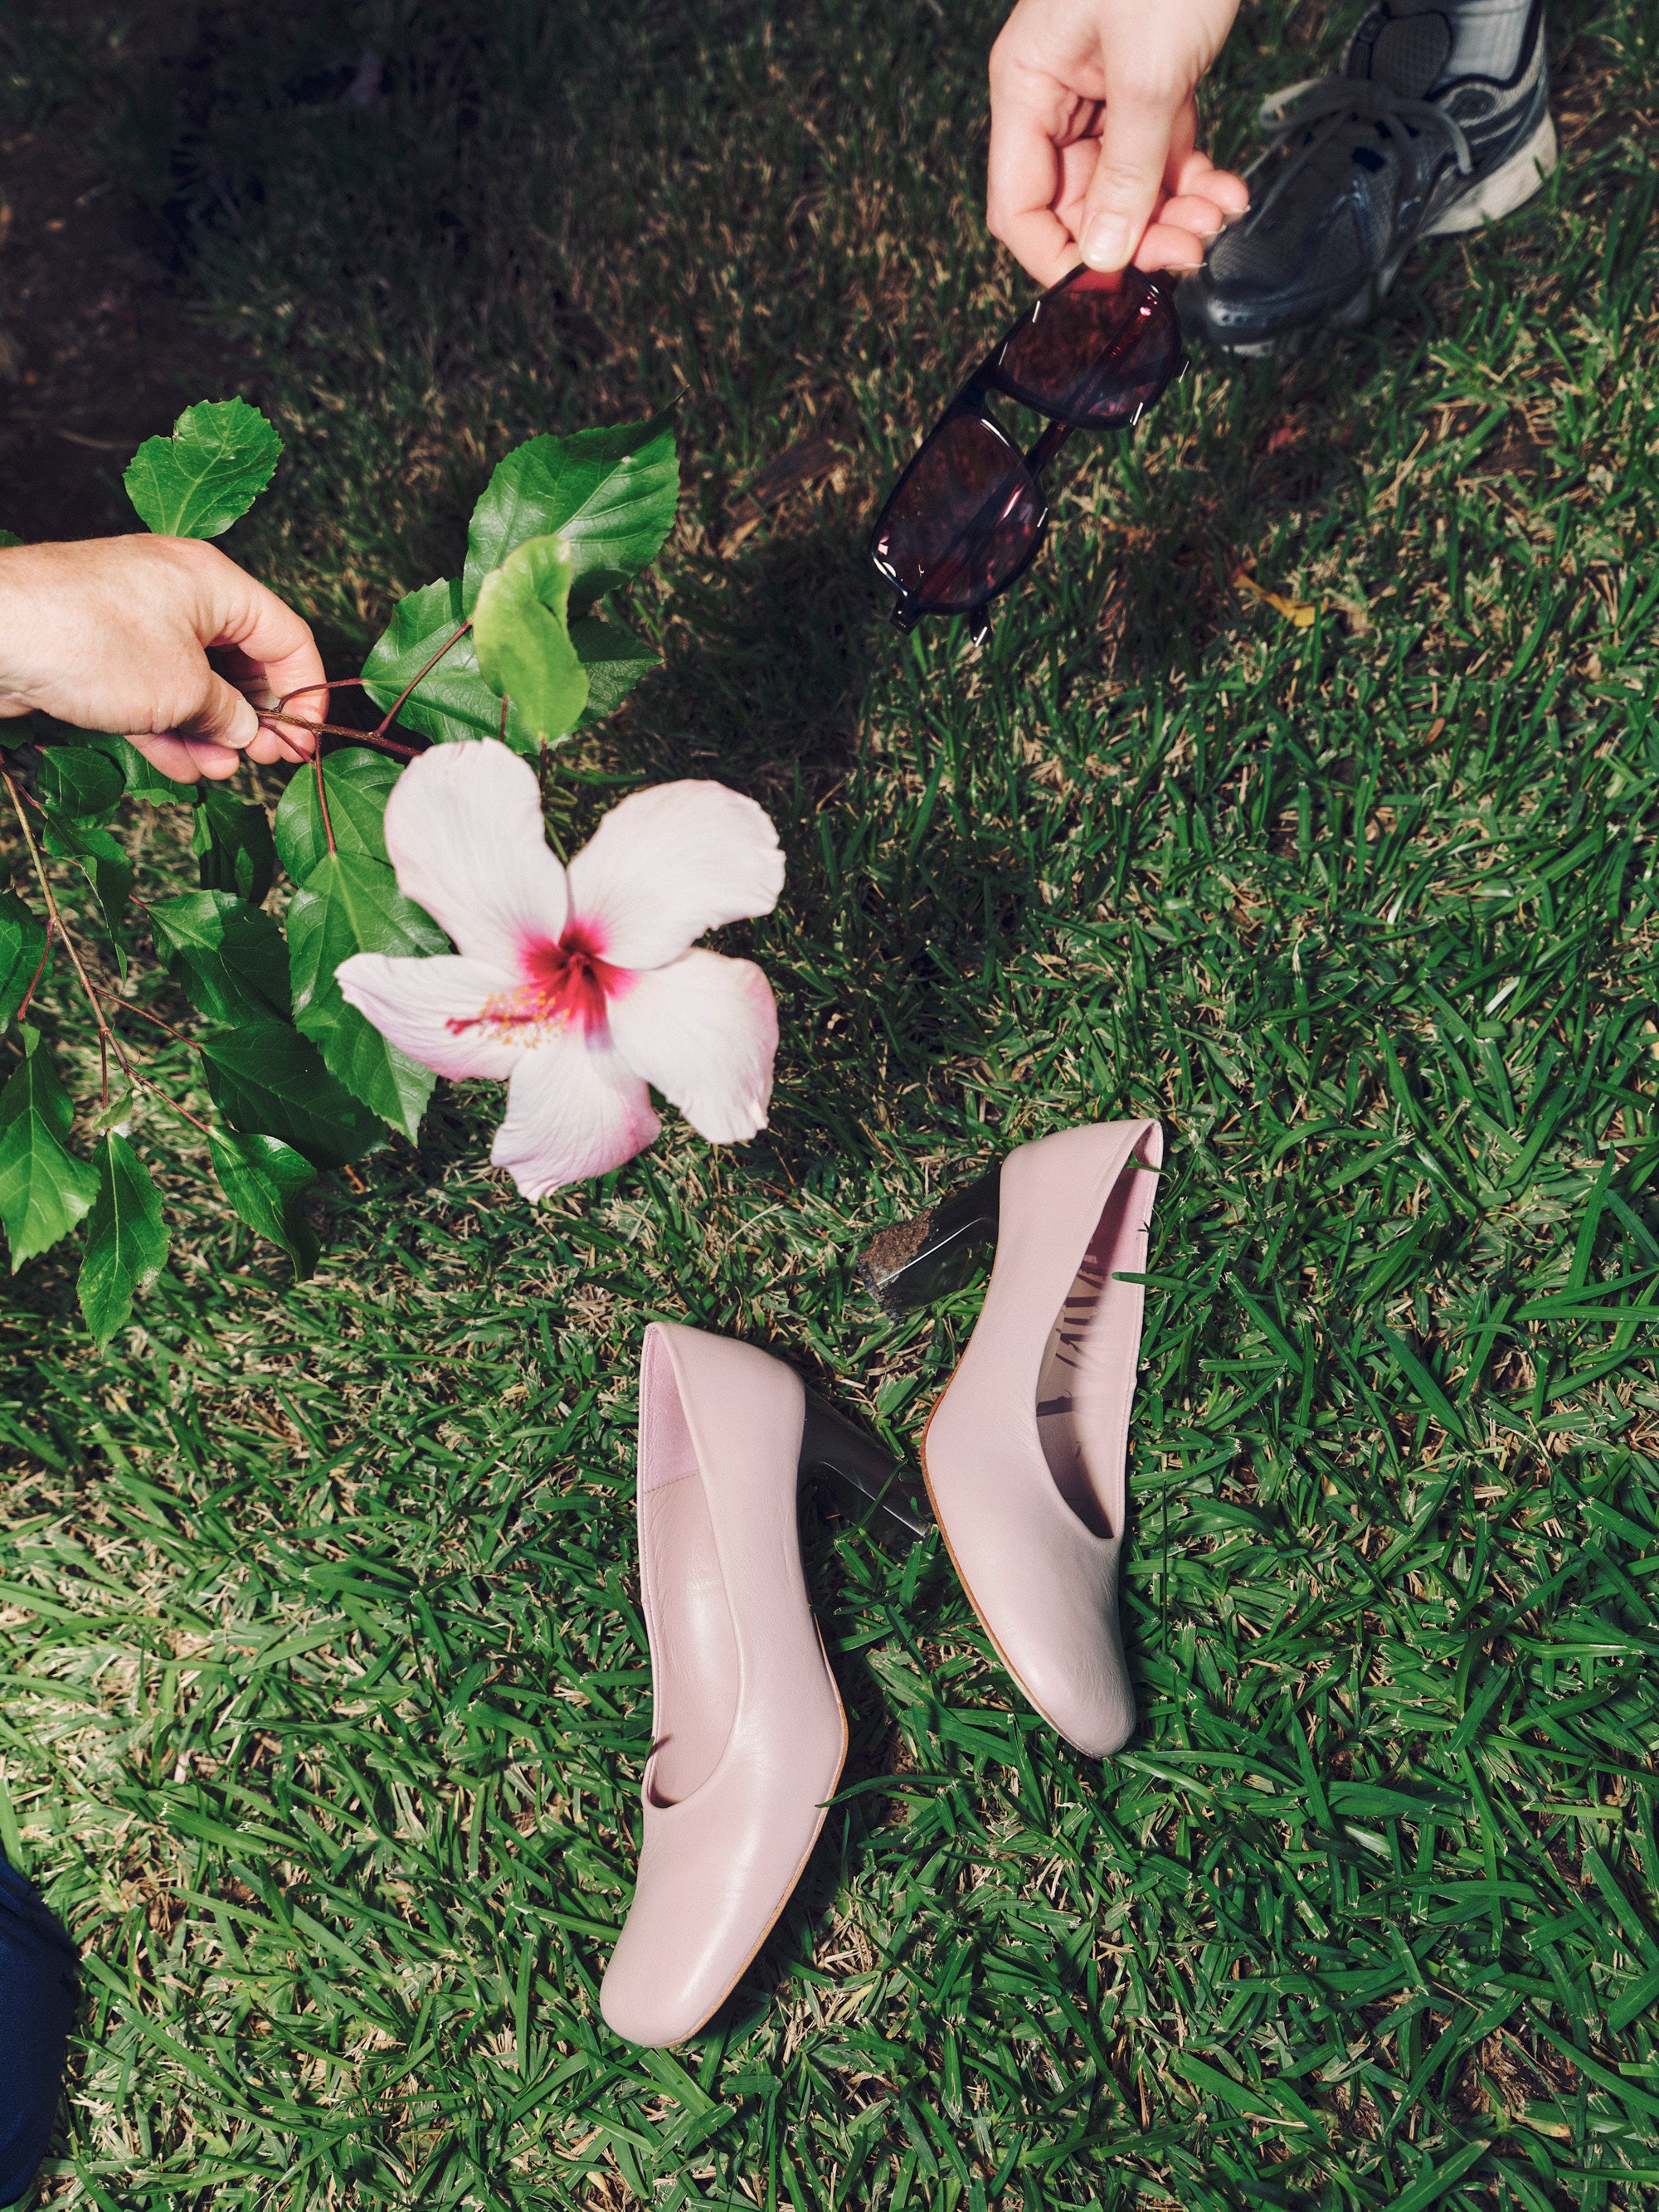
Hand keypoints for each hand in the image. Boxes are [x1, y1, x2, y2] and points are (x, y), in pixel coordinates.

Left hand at [0, 535, 324, 783]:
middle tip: (269, 760)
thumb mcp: (183, 689)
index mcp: (213, 582)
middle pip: (240, 660)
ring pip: (194, 683)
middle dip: (255, 716)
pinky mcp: (101, 653)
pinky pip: (153, 693)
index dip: (304, 692)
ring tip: (220, 771)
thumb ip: (229, 714)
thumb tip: (247, 731)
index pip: (285, 636)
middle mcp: (178, 594)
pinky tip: (184, 767)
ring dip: (212, 732)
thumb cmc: (90, 642)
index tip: (306, 740)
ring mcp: (136, 623)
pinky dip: (171, 729)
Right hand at [988, 0, 1247, 286]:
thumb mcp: (1148, 74)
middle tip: (1187, 251)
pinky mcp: (1150, 84)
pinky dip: (1193, 180)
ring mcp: (1103, 92)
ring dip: (1173, 214)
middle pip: (1079, 205)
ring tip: (1217, 216)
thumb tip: (1100, 253)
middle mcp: (1056, 97)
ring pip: (1126, 186)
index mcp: (1027, 89)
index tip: (1109, 286)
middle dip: (1134, 236)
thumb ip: (1126, 171)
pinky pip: (1161, 154)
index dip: (1059, 259)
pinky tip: (1225, 190)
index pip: (1018, 210)